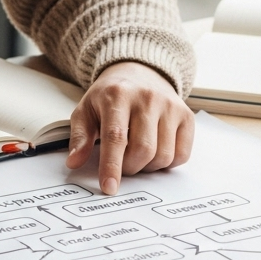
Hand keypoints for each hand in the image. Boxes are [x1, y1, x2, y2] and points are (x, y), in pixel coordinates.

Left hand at [66, 62, 193, 194]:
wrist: (139, 72)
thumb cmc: (111, 95)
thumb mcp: (86, 109)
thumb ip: (80, 136)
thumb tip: (74, 162)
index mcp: (118, 95)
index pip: (116, 136)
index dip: (112, 165)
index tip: (108, 187)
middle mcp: (147, 98)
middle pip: (142, 150)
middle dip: (129, 167)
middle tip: (121, 162)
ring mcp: (170, 106)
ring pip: (163, 156)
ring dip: (148, 167)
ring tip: (137, 154)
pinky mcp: (186, 115)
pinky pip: (182, 155)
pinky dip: (167, 163)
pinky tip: (156, 150)